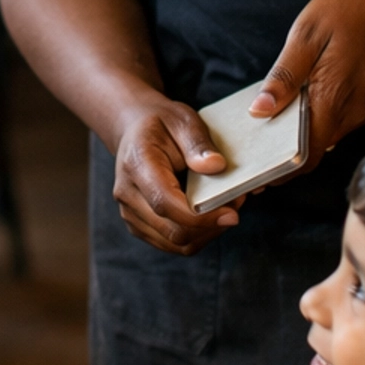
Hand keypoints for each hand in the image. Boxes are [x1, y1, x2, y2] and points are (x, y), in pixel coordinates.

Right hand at [111, 94, 245, 256]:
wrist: (134, 131)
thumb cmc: (161, 124)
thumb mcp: (183, 120)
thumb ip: (198, 143)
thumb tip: (216, 167)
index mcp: (136, 165)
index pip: (165, 203)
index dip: (200, 217)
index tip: (231, 213)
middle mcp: (127, 194)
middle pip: (172, 231)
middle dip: (211, 226)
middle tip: (237, 204)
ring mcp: (130, 213)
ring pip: (175, 244)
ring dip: (207, 233)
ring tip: (226, 209)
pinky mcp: (139, 225)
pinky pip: (172, 244)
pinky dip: (197, 235)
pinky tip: (210, 215)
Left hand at [247, 0, 364, 161]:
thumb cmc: (346, 8)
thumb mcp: (305, 35)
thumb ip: (284, 77)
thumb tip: (260, 112)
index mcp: (332, 99)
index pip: (303, 156)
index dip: (278, 172)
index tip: (253, 176)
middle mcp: (351, 114)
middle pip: (312, 152)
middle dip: (282, 158)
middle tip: (250, 152)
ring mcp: (360, 109)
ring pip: (323, 137)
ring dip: (297, 139)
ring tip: (264, 129)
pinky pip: (333, 122)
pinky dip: (311, 122)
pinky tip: (292, 107)